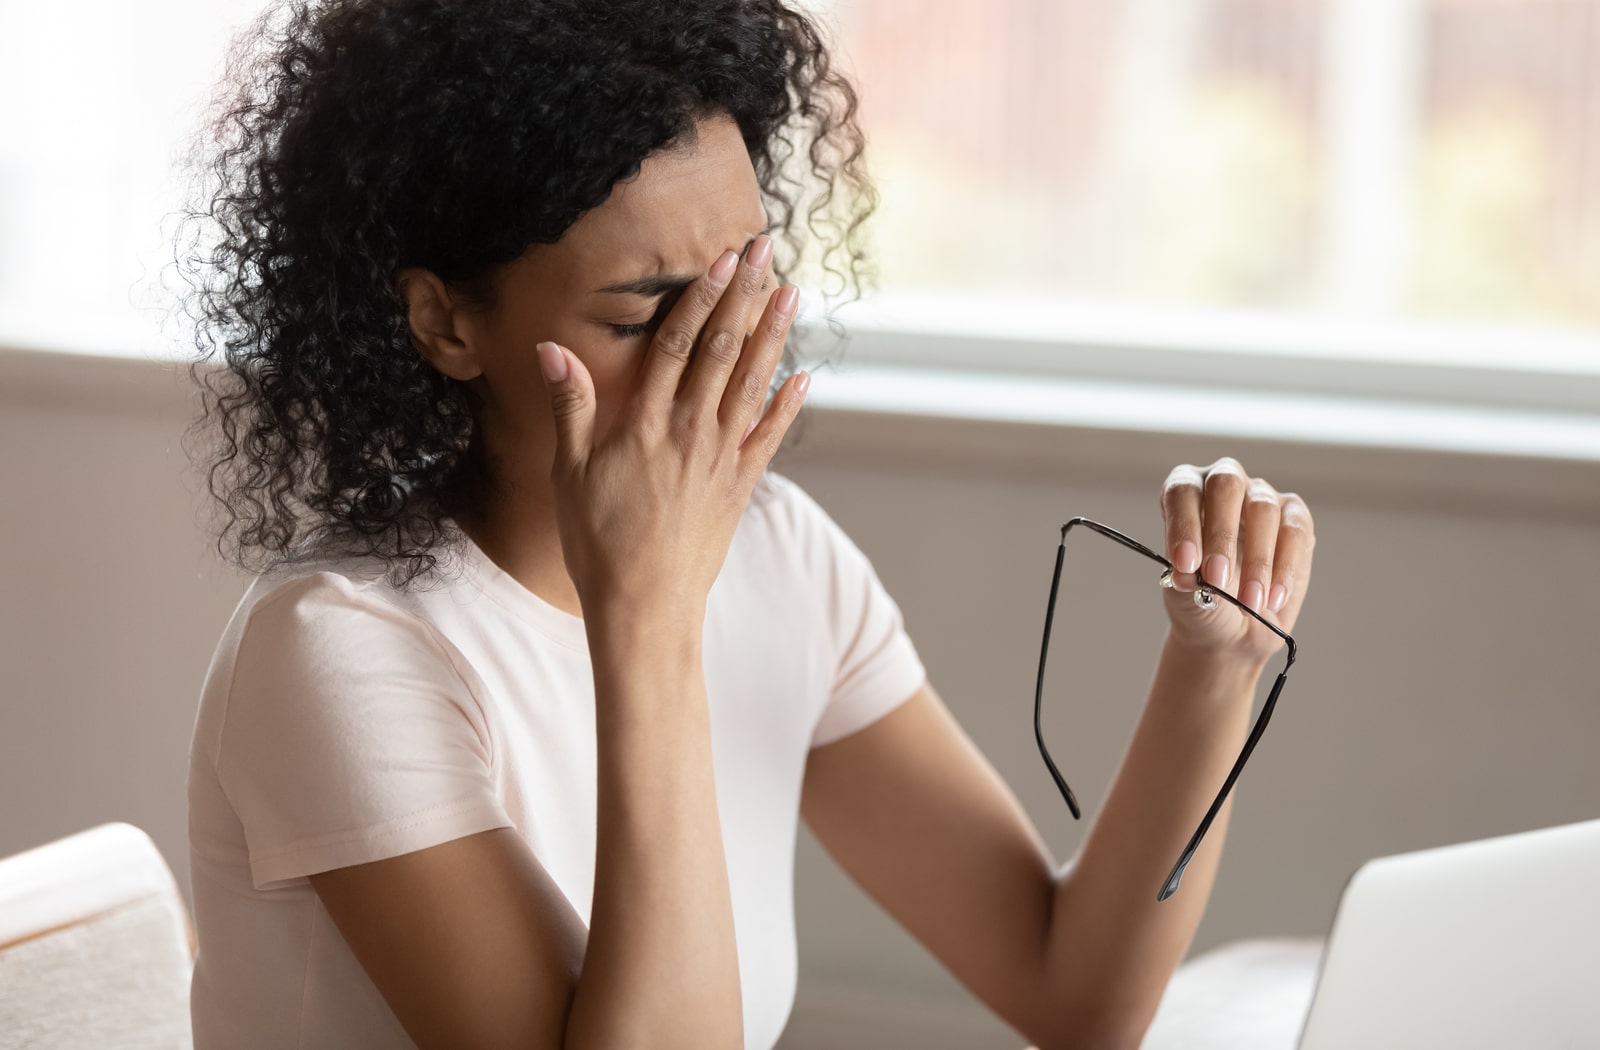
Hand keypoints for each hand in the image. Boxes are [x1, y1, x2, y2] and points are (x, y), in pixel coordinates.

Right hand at [535, 234, 807, 616]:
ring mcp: (721, 458)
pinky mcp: (740, 486)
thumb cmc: (597, 542)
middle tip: (766, 250)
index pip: (676, 346)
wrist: (645, 606)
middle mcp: (691, 433)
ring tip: (792, 292)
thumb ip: (570, 406)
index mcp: (645, 425)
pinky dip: (788, 404)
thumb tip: (551, 348)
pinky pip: (770, 436)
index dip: (700, 299)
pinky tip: (804, 375)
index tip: (722, 260)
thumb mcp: (570, 472)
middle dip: (745, 296)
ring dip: (773, 335)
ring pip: (752, 383)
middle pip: (722, 350)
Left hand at [1158, 457, 1314, 664]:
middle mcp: (1223, 487)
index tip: (1185, 564)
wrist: (1231, 632)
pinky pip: (1295, 533)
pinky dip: (1284, 569)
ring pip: (1263, 510)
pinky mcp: (1296, 518)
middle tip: (1217, 579)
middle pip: (1226, 485)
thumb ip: (1184, 579)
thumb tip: (1189, 573)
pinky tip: (1273, 599)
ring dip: (1256, 561)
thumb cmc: (1201, 602)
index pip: (1181, 492)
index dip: (1183, 525)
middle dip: (1221, 535)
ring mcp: (1262, 498)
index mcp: (1185, 495)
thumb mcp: (1185, 595)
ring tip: (1249, 602)